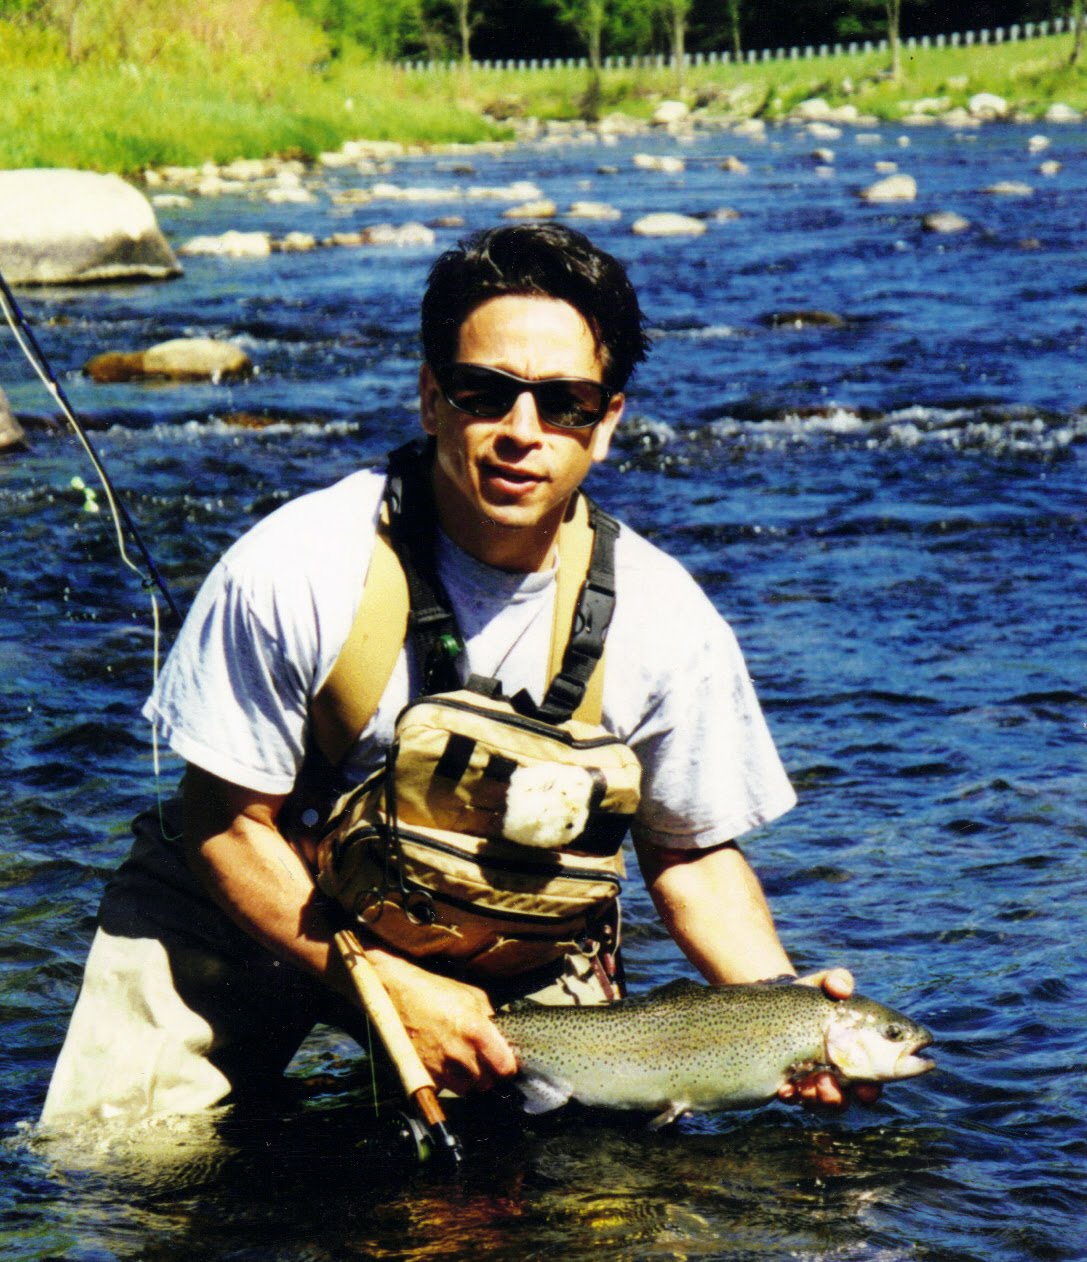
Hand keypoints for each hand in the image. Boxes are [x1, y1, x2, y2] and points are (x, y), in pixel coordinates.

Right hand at [366, 949, 517, 1095]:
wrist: (395, 994)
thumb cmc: (433, 991)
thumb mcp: (471, 995)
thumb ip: (490, 1018)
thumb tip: (502, 1036)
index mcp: (476, 1031)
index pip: (505, 1068)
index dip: (508, 1067)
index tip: (505, 1062)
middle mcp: (460, 1053)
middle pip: (488, 1083)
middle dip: (490, 1073)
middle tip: (484, 1060)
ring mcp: (441, 1066)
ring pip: (469, 1089)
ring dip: (471, 1079)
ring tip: (465, 1060)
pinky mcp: (425, 1074)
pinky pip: (448, 1087)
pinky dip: (452, 1080)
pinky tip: (448, 1062)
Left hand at [776, 967, 881, 1109]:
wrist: (779, 1002)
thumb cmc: (814, 995)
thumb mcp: (825, 983)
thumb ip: (838, 979)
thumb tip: (841, 987)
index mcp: (862, 1051)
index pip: (876, 1078)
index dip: (873, 1089)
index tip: (866, 1088)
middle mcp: (844, 1071)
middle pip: (849, 1098)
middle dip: (839, 1097)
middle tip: (828, 1083)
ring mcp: (818, 1079)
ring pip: (823, 1102)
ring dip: (817, 1097)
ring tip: (805, 1083)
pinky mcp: (794, 1083)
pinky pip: (796, 1098)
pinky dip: (792, 1095)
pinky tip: (784, 1087)